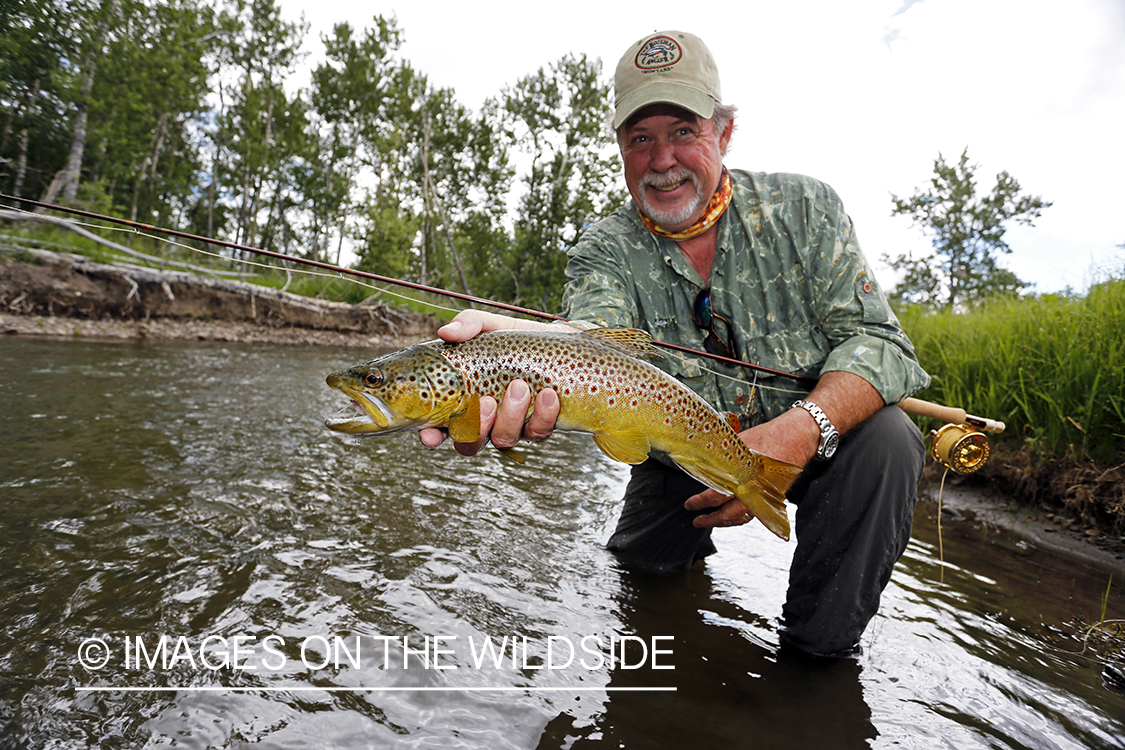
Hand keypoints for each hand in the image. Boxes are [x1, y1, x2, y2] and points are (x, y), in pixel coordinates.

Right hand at [418, 310, 569, 453]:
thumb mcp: (491, 326)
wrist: (558, 342)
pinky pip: (538, 433)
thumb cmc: (515, 339)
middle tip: (488, 401)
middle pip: (469, 443)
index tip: (431, 434)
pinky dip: (543, 416)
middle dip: (477, 427)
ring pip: (503, 439)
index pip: (439, 427)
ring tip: (520, 386)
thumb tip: (446, 332)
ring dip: (510, 417)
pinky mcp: (539, 426)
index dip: (431, 436)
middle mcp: (485, 419)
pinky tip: (547, 395)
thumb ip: (468, 325)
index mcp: (464, 400)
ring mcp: (512, 426)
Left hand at [684, 411, 815, 527]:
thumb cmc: (771, 436)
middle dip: (711, 520)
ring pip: (742, 518)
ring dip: (725, 521)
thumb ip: (722, 455)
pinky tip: (732, 513)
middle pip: (729, 515)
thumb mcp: (740, 442)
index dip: (700, 503)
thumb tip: (702, 461)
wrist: (798, 437)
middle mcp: (755, 492)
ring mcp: (766, 496)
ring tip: (712, 520)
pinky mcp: (773, 497)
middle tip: (697, 521)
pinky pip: (753, 512)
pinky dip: (740, 516)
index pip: (716, 497)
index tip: (690, 505)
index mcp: (744, 478)